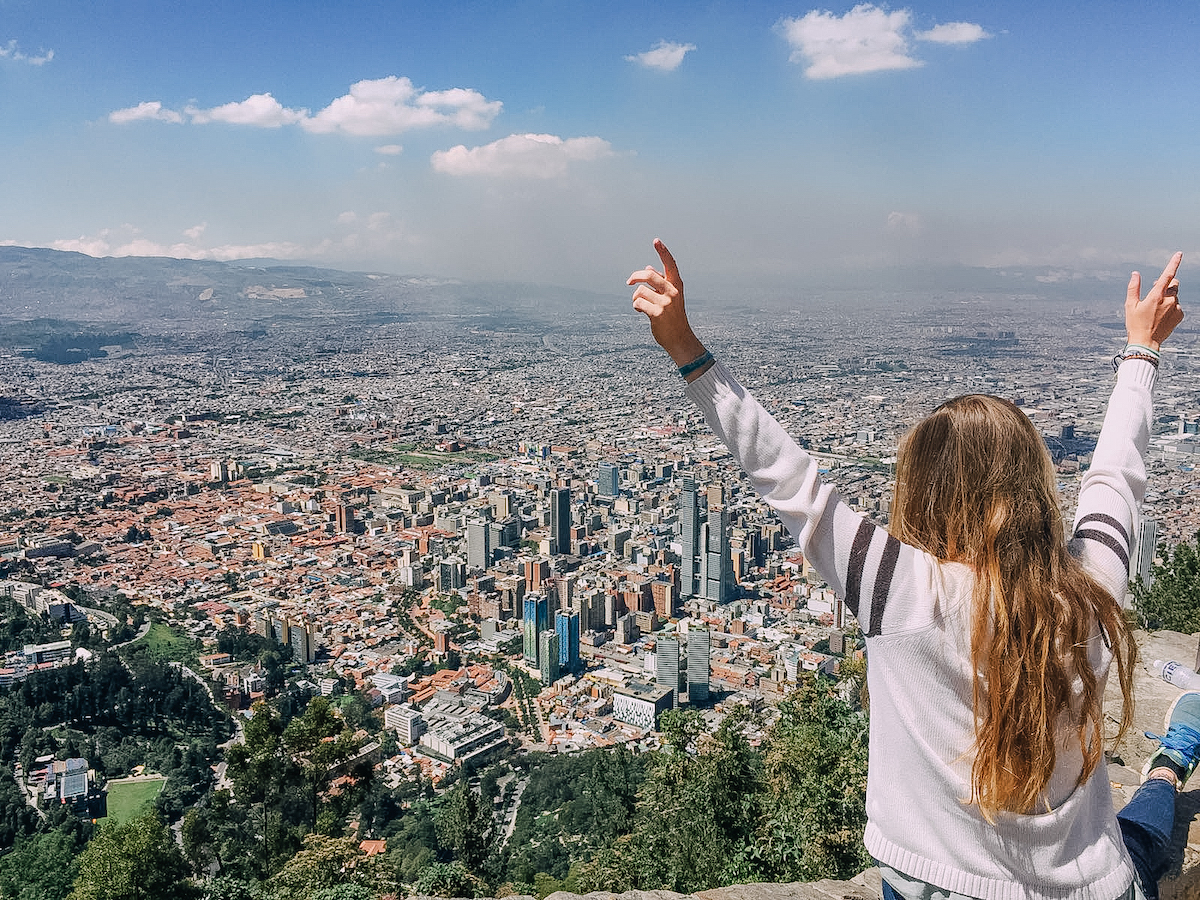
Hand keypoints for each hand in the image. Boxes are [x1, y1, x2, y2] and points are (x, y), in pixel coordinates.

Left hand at [628, 238, 706, 366]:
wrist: (680, 339)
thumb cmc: (673, 317)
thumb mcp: (670, 298)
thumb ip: (661, 283)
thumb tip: (649, 267)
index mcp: (677, 285)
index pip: (670, 265)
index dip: (663, 252)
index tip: (655, 240)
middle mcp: (673, 292)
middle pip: (649, 275)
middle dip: (635, 276)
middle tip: (628, 282)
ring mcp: (666, 303)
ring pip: (640, 291)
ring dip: (636, 297)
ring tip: (640, 305)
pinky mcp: (658, 314)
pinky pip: (638, 303)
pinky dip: (636, 306)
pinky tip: (640, 311)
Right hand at [1126, 252, 1183, 349]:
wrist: (1146, 343)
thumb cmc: (1135, 324)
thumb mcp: (1129, 305)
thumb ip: (1133, 287)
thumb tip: (1135, 274)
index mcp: (1156, 296)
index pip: (1167, 275)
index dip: (1174, 263)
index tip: (1179, 253)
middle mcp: (1169, 301)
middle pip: (1174, 284)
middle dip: (1167, 285)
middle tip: (1155, 293)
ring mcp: (1176, 308)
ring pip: (1175, 296)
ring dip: (1167, 298)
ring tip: (1155, 310)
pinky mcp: (1180, 316)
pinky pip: (1177, 307)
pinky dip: (1171, 308)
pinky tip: (1161, 316)